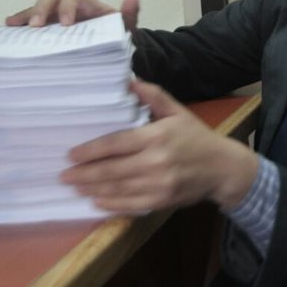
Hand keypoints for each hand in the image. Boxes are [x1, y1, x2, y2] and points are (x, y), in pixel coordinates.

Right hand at [5, 0, 140, 30]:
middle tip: (35, 26)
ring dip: (25, 15)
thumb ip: (130, 15)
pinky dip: (19, 24)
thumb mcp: (126, 30)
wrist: (111, 55)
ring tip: (13, 25)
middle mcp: (68, 7)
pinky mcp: (46, 31)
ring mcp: (55, 18)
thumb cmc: (117, 39)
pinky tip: (8, 30)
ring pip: (36, 9)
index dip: (67, 6)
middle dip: (41, 9)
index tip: (65, 24)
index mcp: (87, 5)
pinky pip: (30, 24)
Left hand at [61, 80, 257, 213]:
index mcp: (157, 136)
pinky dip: (111, 204)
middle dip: (85, 174)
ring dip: (93, 189)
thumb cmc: (197, 137)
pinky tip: (96, 201)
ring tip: (74, 187)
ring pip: (118, 189)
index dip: (91, 151)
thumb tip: (129, 81)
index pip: (116, 144)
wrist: (223, 168)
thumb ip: (154, 96)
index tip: (71, 155)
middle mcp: (156, 162)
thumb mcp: (178, 112)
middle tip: (63, 175)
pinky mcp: (162, 201)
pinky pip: (131, 204)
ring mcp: (159, 184)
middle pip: (112, 170)